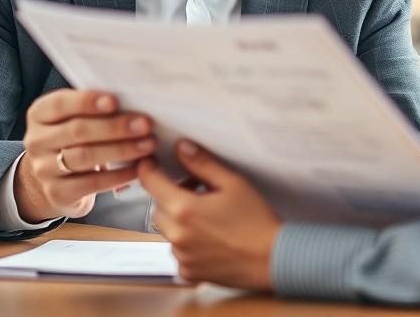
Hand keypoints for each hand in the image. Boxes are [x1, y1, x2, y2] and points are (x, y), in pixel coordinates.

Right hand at [15, 89, 155, 222]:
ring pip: (85, 157)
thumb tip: (134, 101)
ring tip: (147, 145)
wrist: (54, 178)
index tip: (115, 101)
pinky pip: (91, 183)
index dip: (88, 102)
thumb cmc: (74, 139)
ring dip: (121, 149)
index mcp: (40, 114)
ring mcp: (44, 169)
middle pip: (77, 131)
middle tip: (145, 124)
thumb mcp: (75, 118)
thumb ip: (94, 108)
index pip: (61, 104)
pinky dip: (117, 176)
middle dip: (115, 127)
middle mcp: (37, 141)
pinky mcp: (57, 193)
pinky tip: (137, 169)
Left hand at [138, 141, 280, 290]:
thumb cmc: (256, 220)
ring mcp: (181, 256)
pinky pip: (178, 251)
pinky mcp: (188, 272)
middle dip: (170, 196)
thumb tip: (181, 148)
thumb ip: (203, 164)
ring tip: (207, 216)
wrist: (271, 258)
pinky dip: (187, 242)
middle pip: (158, 207)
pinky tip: (210, 238)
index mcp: (184, 209)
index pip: (151, 183)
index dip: (148, 168)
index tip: (150, 162)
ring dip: (178, 220)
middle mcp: (177, 235)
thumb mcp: (232, 183)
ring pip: (167, 230)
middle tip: (196, 190)